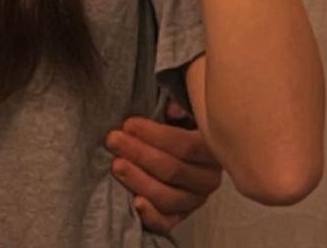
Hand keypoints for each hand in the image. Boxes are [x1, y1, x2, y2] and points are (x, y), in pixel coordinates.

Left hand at [106, 101, 222, 231]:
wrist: (183, 149)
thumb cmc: (181, 122)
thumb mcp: (185, 108)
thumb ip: (180, 104)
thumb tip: (171, 110)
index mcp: (213, 149)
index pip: (185, 146)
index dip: (155, 135)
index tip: (129, 124)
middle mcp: (208, 178)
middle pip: (172, 171)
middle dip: (139, 154)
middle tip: (114, 140)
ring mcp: (195, 200)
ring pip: (167, 197)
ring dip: (138, 180)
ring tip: (116, 164)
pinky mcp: (181, 216)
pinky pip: (167, 222)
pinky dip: (151, 216)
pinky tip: (135, 203)